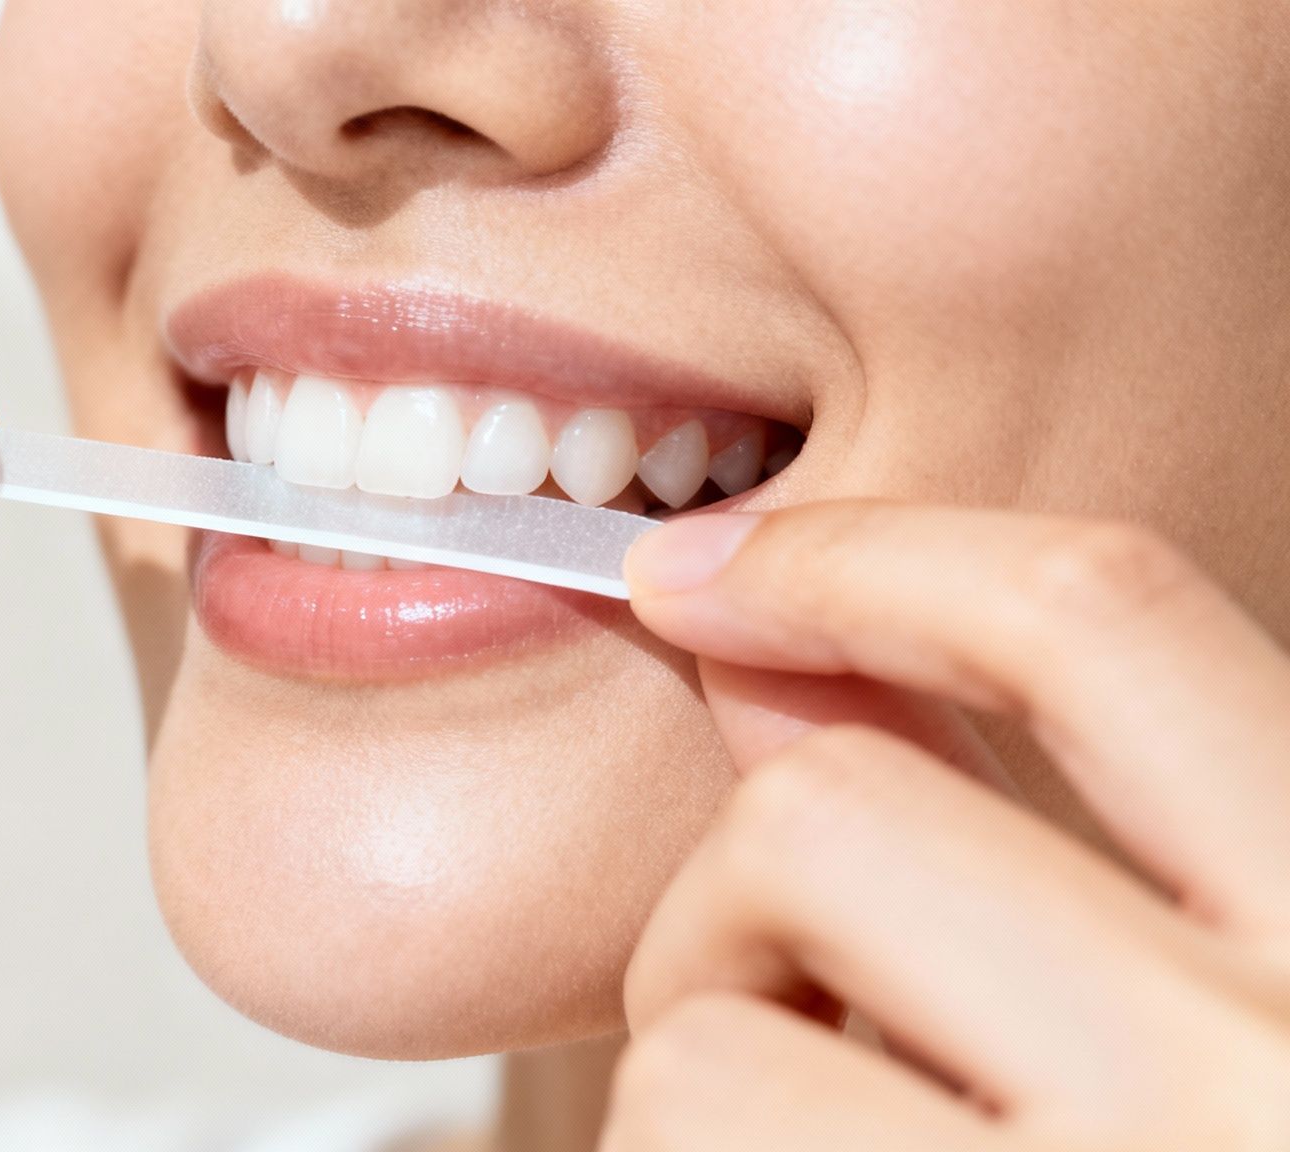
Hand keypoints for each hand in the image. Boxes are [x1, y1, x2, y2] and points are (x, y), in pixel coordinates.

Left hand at [605, 504, 1289, 1148]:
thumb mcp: (1195, 1026)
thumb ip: (1008, 847)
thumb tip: (756, 661)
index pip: (1097, 619)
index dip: (858, 557)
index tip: (692, 570)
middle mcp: (1270, 1068)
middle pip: (822, 815)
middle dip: (726, 905)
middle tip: (767, 1010)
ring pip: (705, 1036)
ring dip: (699, 1074)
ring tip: (795, 1137)